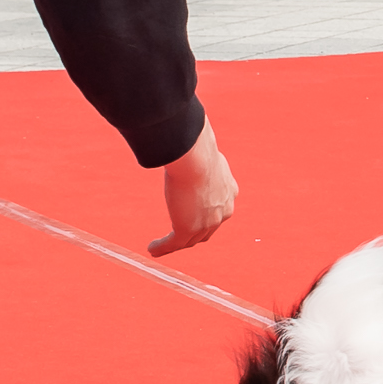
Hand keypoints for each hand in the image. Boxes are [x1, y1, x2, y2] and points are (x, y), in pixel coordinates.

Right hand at [151, 121, 236, 256]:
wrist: (195, 159)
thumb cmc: (197, 148)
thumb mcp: (204, 149)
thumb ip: (198, 149)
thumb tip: (187, 134)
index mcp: (230, 191)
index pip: (219, 209)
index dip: (207, 215)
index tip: (194, 214)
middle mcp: (223, 210)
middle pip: (207, 230)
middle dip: (194, 234)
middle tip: (178, 235)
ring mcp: (207, 222)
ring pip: (190, 240)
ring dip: (175, 244)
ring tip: (161, 246)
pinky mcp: (188, 229)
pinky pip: (174, 244)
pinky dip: (163, 248)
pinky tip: (152, 249)